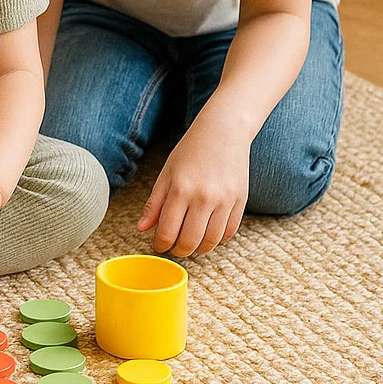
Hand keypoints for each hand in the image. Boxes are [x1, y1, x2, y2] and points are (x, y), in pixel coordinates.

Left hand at [137, 118, 250, 255]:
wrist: (223, 132)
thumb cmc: (190, 151)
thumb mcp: (167, 173)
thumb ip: (155, 203)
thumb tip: (142, 229)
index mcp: (180, 189)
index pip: (168, 231)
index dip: (161, 244)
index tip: (158, 246)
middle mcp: (204, 197)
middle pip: (189, 241)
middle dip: (178, 250)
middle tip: (173, 248)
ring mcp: (225, 201)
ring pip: (210, 241)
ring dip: (198, 249)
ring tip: (190, 243)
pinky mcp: (240, 202)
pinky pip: (229, 233)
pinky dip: (217, 239)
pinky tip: (207, 234)